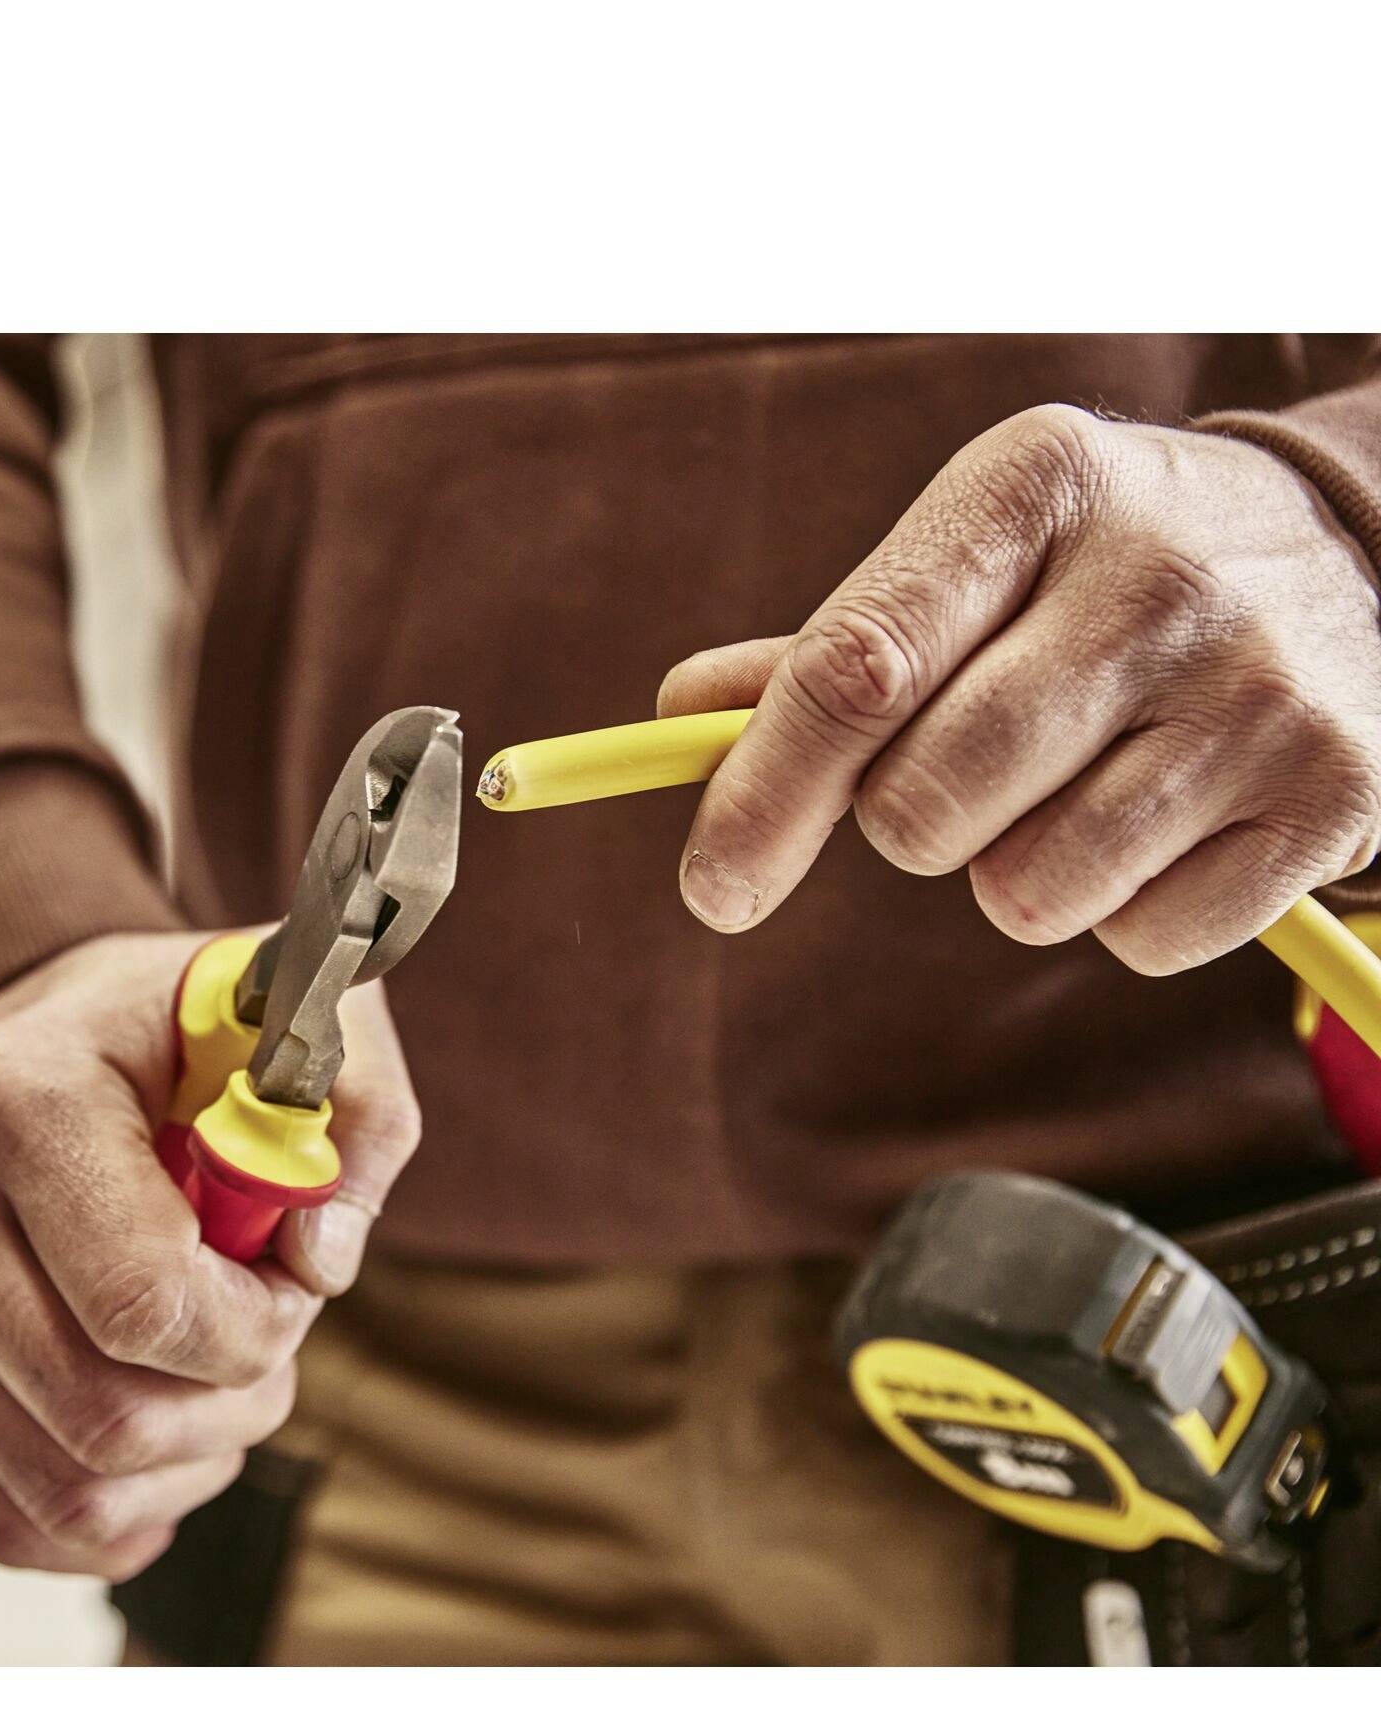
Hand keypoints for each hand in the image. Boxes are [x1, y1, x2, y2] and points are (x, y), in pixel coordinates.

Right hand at [0, 930, 420, 1580]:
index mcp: (21, 1097)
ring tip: (225, 1375)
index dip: (258, 1327)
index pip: (144, 1303)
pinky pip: (14, 1521)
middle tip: (272, 1330)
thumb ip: (362, 1115)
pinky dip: (119, 1514)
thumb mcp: (305, 1016)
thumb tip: (320, 1260)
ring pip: (66, 1490)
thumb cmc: (186, 1027)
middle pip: (103, 1414)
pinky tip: (169, 1439)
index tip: (296, 1275)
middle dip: (234, 1401)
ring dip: (188, 1463)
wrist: (51, 1032)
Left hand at [660, 404, 1380, 972]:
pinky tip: (1167, 820)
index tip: (712, 886)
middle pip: (924, 805)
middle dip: (908, 824)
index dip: (762, 794)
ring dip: (1015, 875)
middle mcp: (1157, 577)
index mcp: (1035, 487)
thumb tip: (685, 714)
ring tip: (1082, 787)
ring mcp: (1258, 691)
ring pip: (1026, 894)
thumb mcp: (978, 556)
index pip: (856, 669)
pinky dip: (1124, 912)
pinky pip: (1140, 941)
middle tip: (965, 777)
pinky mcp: (1333, 800)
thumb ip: (836, 643)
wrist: (1352, 555)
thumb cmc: (1103, 569)